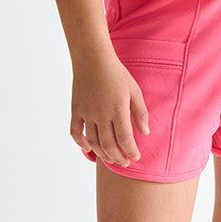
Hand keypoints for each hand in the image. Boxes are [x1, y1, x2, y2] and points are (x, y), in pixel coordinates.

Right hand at [70, 52, 150, 166]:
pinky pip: (75, 132)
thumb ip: (141, 113)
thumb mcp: (134, 90)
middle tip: (125, 163)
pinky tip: (89, 148)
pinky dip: (81, 143)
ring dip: (102, 154)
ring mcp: (86, 112)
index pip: (125, 139)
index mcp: (117, 109)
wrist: (92, 58)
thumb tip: (145, 133)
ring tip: (111, 159)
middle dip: (118, 158)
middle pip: (109, 145)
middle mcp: (101, 113)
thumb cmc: (117, 74)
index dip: (131, 151)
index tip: (136, 157)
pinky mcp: (75, 110)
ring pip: (93, 142)